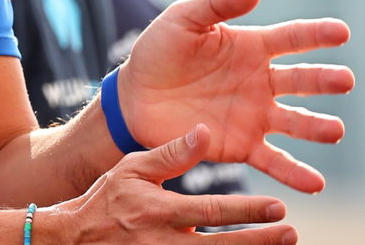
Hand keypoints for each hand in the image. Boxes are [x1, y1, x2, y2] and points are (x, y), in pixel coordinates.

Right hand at [46, 125, 296, 242]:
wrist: (73, 239)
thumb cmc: (105, 199)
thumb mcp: (132, 168)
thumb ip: (171, 154)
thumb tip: (205, 131)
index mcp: (159, 211)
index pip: (212, 212)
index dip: (248, 212)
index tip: (279, 208)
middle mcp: (165, 242)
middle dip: (260, 242)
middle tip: (291, 233)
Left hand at [120, 0, 353, 192]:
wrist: (134, 96)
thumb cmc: (160, 51)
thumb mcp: (183, 19)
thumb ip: (217, 4)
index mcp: (252, 48)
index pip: (292, 38)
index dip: (317, 33)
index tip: (342, 32)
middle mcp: (262, 83)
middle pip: (302, 81)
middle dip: (324, 80)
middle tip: (344, 81)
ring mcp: (255, 116)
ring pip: (295, 123)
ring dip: (317, 128)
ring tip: (335, 131)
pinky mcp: (241, 145)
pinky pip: (273, 160)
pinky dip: (295, 173)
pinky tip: (316, 183)